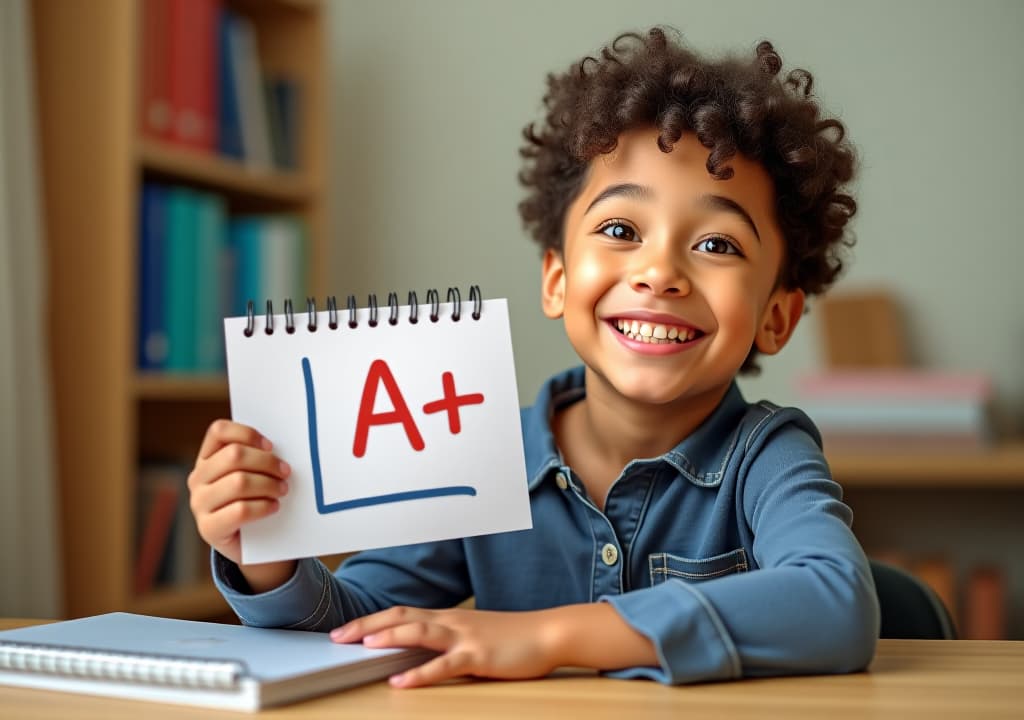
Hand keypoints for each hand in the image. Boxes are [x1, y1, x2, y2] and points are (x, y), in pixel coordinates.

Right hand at [187, 419, 295, 590]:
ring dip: (268, 484)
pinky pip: (240, 510)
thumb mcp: (252, 475)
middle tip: (285, 472)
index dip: (247, 433)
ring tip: (282, 490)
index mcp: (207, 458)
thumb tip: (280, 448)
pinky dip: (263, 506)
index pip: (218, 431)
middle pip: (234, 455)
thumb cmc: (254, 500)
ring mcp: (199, 504)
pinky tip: (273, 506)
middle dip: (266, 462)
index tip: (270, 446)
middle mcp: (198, 478)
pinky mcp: (208, 528)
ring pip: (239, 482)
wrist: (250, 544)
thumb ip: (257, 458)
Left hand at [329, 606, 562, 687]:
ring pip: (419, 634)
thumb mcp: (473, 634)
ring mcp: (464, 638)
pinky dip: (419, 674)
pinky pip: (443, 666)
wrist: (547, 633)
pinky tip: (401, 682)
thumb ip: (446, 639)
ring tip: (363, 646)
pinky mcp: (478, 657)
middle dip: (367, 625)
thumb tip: (416, 650)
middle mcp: (451, 623)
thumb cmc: (512, 637)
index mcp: (448, 618)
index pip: (401, 614)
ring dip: (389, 638)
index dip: (372, 620)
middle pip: (402, 618)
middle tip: (337, 636)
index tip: (345, 629)